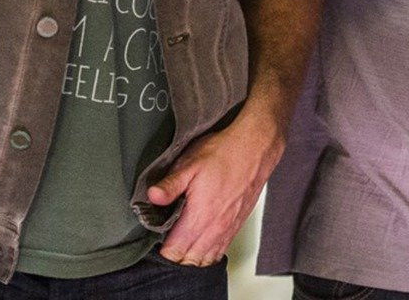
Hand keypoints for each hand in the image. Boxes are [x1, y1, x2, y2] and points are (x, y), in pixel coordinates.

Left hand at [148, 109, 284, 266]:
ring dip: (191, 259)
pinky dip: (207, 255)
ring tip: (179, 250)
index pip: (175, 252)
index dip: (161, 252)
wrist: (256, 147)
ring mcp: (228, 229)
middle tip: (163, 245)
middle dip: (174, 259)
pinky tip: (200, 248)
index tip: (153, 244)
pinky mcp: (237, 225)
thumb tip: (152, 198)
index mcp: (200, 217)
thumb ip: (170, 185)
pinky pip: (220, 252)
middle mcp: (215, 229)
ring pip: (205, 260)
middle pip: (189, 261)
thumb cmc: (224, 153)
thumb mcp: (190, 164)